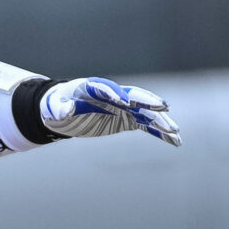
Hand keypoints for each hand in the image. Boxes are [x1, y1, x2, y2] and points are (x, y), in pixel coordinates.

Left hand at [41, 78, 179, 146]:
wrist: (65, 112)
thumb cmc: (56, 106)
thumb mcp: (53, 108)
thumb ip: (60, 108)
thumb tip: (66, 110)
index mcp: (93, 87)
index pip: (107, 88)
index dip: (116, 94)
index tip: (125, 102)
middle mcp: (113, 95)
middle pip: (134, 96)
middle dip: (147, 102)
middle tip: (163, 108)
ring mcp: (123, 107)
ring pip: (145, 112)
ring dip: (160, 120)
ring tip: (175, 131)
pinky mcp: (127, 119)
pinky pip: (146, 126)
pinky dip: (159, 132)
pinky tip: (175, 141)